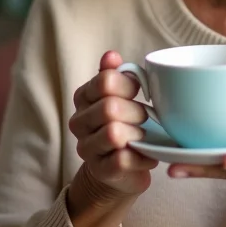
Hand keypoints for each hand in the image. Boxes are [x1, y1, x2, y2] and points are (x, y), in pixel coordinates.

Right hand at [69, 51, 157, 197]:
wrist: (119, 169)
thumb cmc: (124, 123)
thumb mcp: (119, 95)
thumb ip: (114, 74)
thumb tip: (111, 55)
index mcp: (83, 97)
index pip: (105, 81)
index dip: (128, 85)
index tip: (138, 92)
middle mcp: (78, 122)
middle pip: (110, 108)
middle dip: (136, 112)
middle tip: (145, 117)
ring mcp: (87, 149)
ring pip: (114, 134)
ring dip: (138, 134)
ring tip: (144, 136)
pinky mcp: (100, 171)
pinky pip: (122, 159)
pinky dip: (142, 156)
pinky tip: (146, 154)